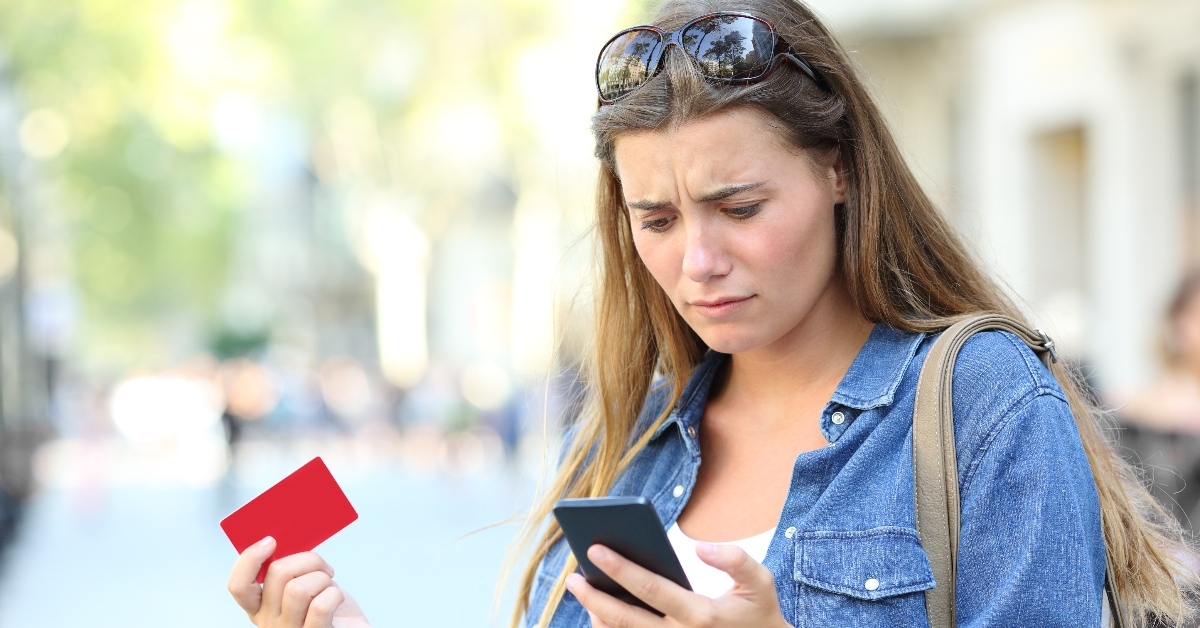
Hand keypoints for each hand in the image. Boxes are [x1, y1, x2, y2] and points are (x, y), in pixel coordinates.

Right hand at [227, 537, 370, 627]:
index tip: (270, 541)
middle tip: (321, 567)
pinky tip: (336, 598)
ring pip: (298, 589)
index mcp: (261, 606)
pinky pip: (320, 606)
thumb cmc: (328, 605)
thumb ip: (290, 567)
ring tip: (328, 586)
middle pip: (277, 574)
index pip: (239, 585)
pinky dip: (334, 594)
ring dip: (322, 578)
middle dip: (307, 559)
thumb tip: (286, 540)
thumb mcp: (303, 582)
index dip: (250, 559)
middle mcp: (270, 622)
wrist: (349, 627)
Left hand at [565, 543, 791, 627]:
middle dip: (593, 597)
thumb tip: (700, 548)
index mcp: (700, 616)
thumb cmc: (759, 615)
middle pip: (625, 619)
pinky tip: (599, 612)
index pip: (650, 589)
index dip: (620, 568)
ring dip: (597, 616)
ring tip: (582, 591)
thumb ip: (735, 560)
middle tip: (572, 577)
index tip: (594, 548)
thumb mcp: (760, 583)